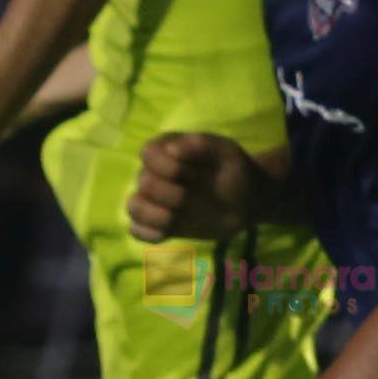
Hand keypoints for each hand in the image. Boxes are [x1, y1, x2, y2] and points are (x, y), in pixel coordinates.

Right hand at [132, 131, 265, 244]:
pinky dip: (147, 234)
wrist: (244, 202)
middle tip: (189, 197)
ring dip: (152, 215)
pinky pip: (136, 230)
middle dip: (167, 193)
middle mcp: (155, 173)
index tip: (192, 174)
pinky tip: (166, 234)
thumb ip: (201, 144)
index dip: (166, 166)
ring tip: (173, 219)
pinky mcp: (158, 223)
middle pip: (143, 182)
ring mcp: (155, 200)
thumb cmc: (233, 171)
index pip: (148, 153)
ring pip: (133, 207)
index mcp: (166, 149)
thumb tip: (171, 150)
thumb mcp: (226, 151)